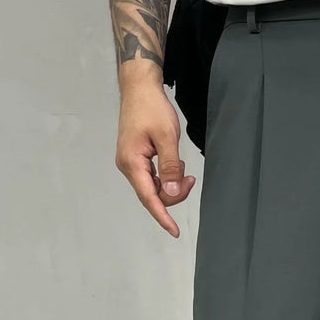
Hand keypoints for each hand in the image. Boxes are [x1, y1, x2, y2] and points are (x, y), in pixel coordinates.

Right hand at [115, 64, 196, 237]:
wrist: (139, 88)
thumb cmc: (151, 107)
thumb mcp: (167, 136)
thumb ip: (170, 166)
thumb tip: (172, 190)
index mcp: (132, 162)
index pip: (149, 198)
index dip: (162, 216)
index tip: (174, 231)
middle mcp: (128, 166)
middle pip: (152, 195)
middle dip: (174, 194)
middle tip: (191, 179)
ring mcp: (131, 163)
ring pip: (153, 188)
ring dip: (171, 186)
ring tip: (185, 172)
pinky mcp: (136, 159)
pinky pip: (152, 178)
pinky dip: (166, 178)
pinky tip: (176, 168)